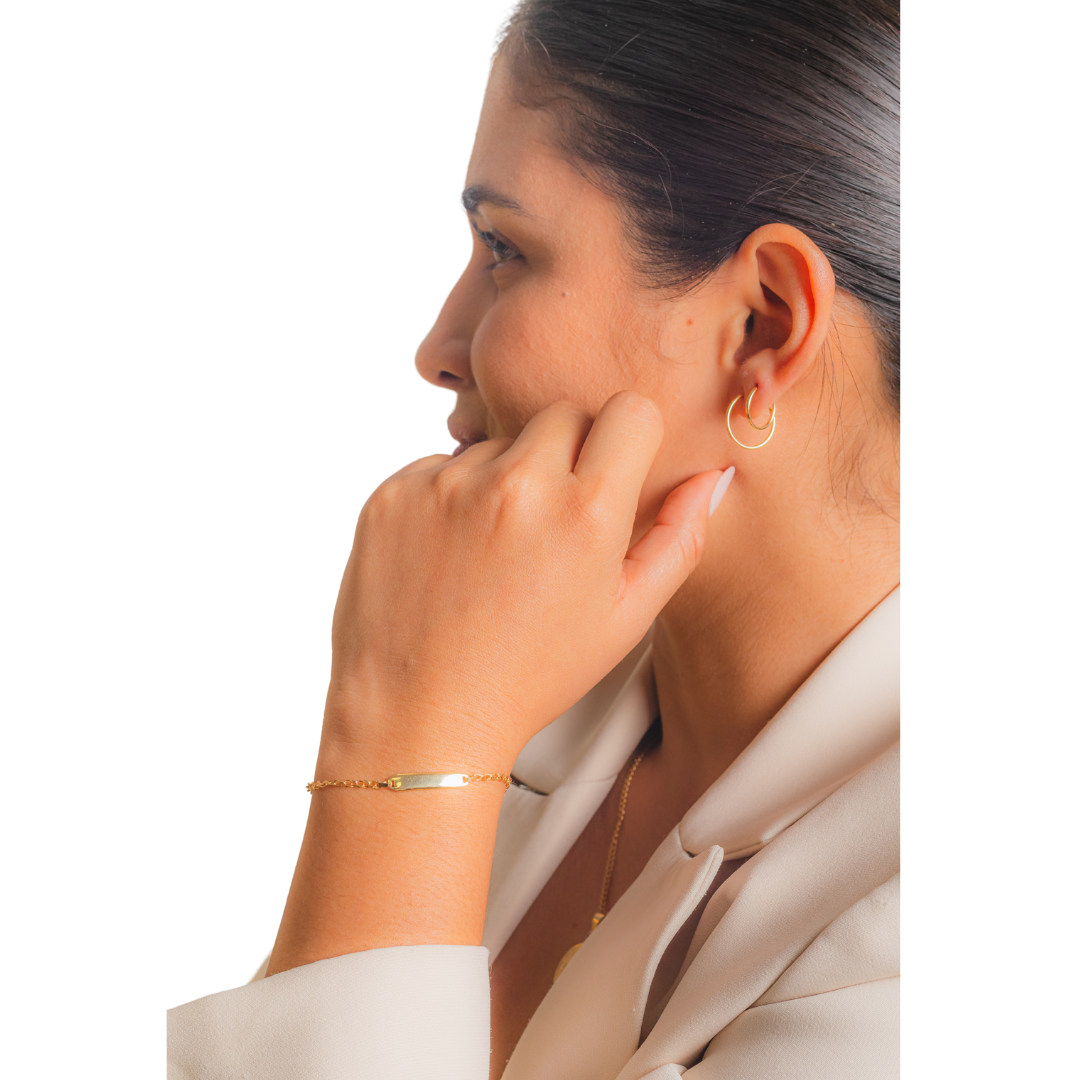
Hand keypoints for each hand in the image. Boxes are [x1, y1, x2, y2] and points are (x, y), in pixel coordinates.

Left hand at [321, 391, 725, 771]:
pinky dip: (448, 498)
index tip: (614, 472)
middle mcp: (517, 485)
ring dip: (504, 480)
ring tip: (492, 553)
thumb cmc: (531, 675)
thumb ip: (677, 540)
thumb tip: (709, 477)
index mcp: (587, 514)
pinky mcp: (394, 493)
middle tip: (553, 521)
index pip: (630, 410)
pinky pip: (437, 466)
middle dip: (568, 454)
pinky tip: (449, 555)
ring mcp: (447, 485)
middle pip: (562, 415)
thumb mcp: (625, 620)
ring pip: (497, 443)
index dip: (628, 441)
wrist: (422, 716)